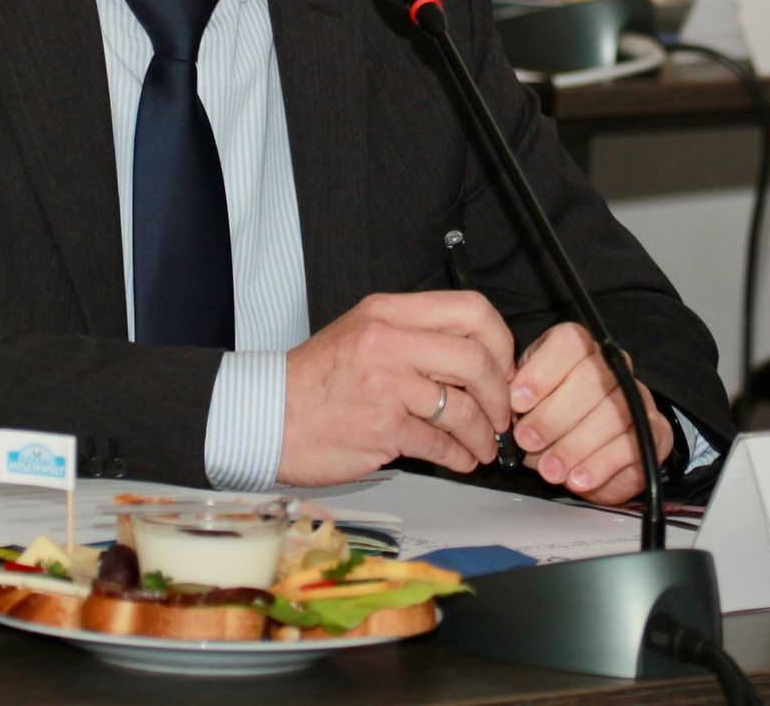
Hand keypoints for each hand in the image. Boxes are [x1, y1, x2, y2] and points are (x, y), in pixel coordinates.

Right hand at [279, 290, 513, 485]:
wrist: (267, 416)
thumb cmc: (314, 381)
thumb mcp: (361, 334)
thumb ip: (413, 336)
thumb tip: (474, 358)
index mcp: (387, 312)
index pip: (470, 309)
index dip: (500, 341)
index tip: (502, 366)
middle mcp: (388, 341)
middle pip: (477, 357)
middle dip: (500, 393)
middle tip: (501, 412)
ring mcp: (386, 385)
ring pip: (463, 406)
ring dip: (484, 433)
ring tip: (483, 444)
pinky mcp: (382, 428)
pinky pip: (440, 443)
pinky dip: (459, 456)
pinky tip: (459, 459)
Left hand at [509, 322, 671, 505]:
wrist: (592, 450)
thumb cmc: (552, 417)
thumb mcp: (528, 401)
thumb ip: (518, 399)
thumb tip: (507, 406)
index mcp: (578, 347)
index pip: (568, 343)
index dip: (541, 371)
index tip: (517, 401)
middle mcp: (612, 366)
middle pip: (590, 379)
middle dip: (553, 415)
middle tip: (528, 440)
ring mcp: (638, 396)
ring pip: (613, 414)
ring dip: (574, 445)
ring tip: (549, 469)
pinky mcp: (655, 431)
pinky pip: (632, 446)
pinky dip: (600, 465)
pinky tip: (578, 478)